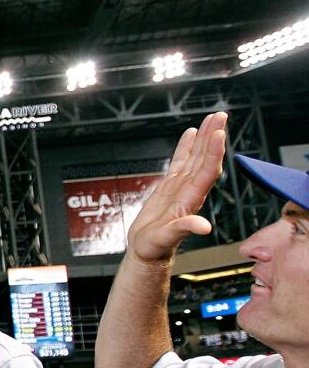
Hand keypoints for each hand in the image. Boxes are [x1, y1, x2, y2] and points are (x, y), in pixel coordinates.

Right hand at [126, 111, 227, 264]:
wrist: (146, 251)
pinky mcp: (169, 186)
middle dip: (213, 137)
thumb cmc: (154, 248)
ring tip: (211, 118)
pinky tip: (190, 133)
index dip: (213, 152)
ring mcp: (181, 186)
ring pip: (195, 157)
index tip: (218, 133)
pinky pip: (180, 162)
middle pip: (205, 158)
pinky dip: (186, 147)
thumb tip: (204, 226)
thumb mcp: (166, 239)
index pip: (207, 171)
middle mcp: (190, 190)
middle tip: (220, 116)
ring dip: (204, 137)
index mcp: (191, 199)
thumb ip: (184, 229)